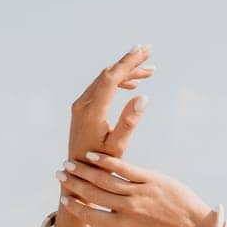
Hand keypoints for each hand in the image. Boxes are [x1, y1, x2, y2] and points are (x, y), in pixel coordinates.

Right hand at [55, 153, 216, 226]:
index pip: (91, 216)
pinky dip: (106, 162)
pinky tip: (92, 156)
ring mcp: (139, 193)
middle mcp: (127, 210)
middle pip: (93, 194)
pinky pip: (123, 169)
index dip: (75, 208)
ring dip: (84, 171)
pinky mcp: (150, 179)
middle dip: (74, 184)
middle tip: (60, 175)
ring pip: (104, 180)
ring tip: (70, 164)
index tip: (64, 199)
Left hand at [67, 45, 153, 162]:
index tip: (143, 51)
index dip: (128, 62)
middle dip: (129, 63)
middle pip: (108, 74)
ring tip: (147, 72)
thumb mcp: (117, 147)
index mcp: (92, 112)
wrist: (76, 175)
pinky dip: (116, 82)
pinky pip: (100, 88)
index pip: (111, 78)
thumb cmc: (100, 165)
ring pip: (104, 79)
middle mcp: (83, 105)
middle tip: (149, 54)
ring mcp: (80, 106)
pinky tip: (131, 86)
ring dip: (125, 73)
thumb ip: (129, 122)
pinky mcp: (81, 109)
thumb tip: (144, 97)